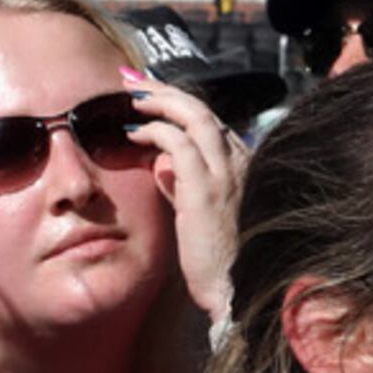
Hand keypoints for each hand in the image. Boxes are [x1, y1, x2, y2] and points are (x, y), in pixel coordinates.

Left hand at [122, 74, 247, 320]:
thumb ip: (184, 186)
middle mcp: (241, 163)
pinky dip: (156, 132)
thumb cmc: (218, 262)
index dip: (179, 102)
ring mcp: (227, 175)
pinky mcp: (208, 190)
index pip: (210, 121)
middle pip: (202, 110)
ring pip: (194, 116)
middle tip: (131, 80)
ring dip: (158, 101)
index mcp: (244, 167)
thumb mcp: (200, 216)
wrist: (235, 292)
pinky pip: (180, 145)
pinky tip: (134, 133)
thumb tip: (161, 163)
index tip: (150, 93)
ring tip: (129, 96)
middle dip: (164, 90)